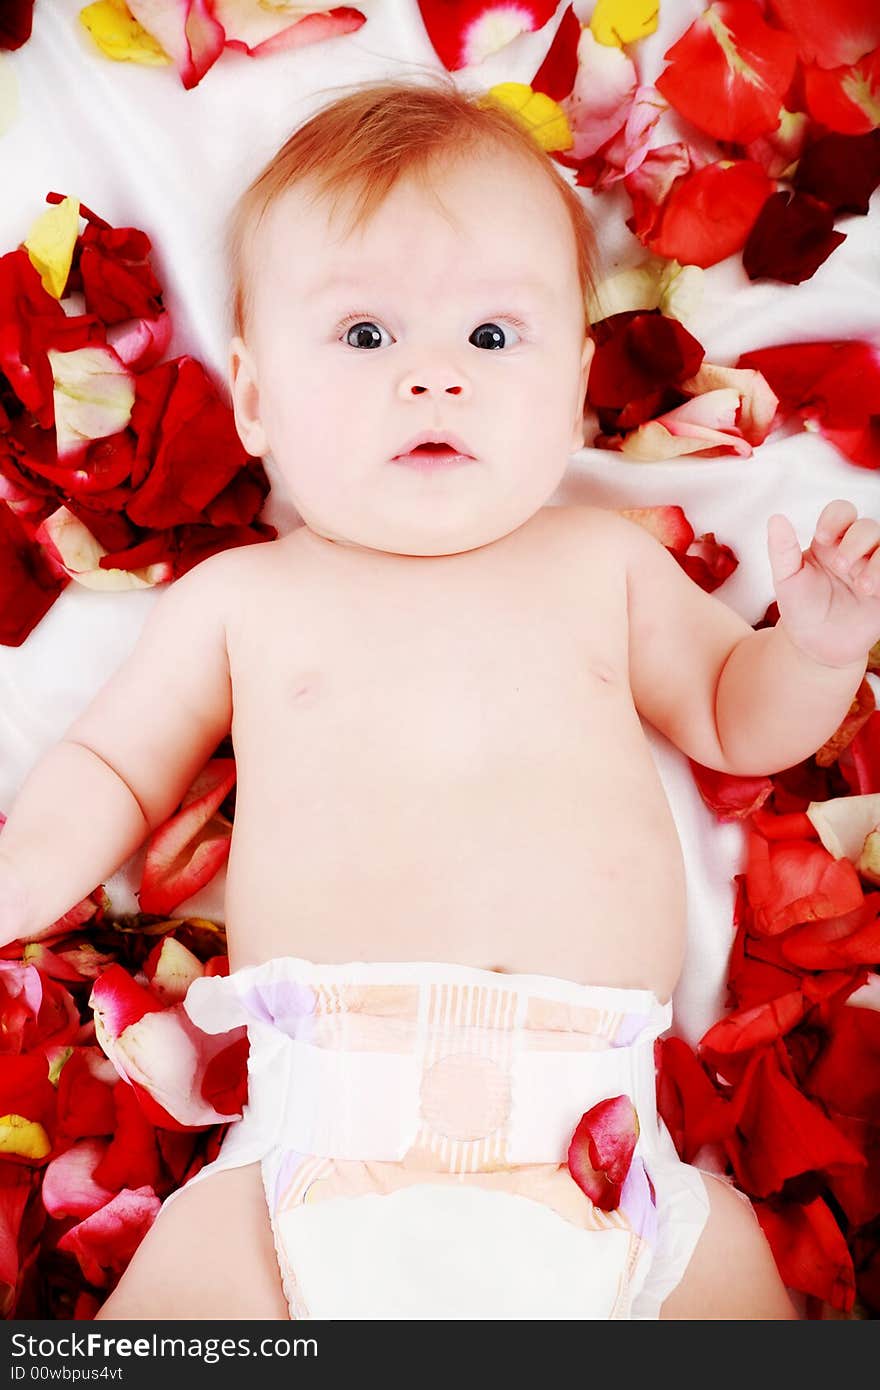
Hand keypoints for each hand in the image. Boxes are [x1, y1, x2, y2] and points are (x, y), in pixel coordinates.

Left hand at [767, 500, 879, 668]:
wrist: (817, 644)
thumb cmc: (801, 607)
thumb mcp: (787, 579)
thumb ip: (782, 550)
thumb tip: (776, 518)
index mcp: (831, 541)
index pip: (841, 512)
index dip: (836, 518)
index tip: (823, 538)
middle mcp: (856, 550)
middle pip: (867, 527)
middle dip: (856, 542)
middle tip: (841, 566)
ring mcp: (873, 568)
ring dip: (878, 561)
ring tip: (862, 586)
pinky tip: (874, 591)